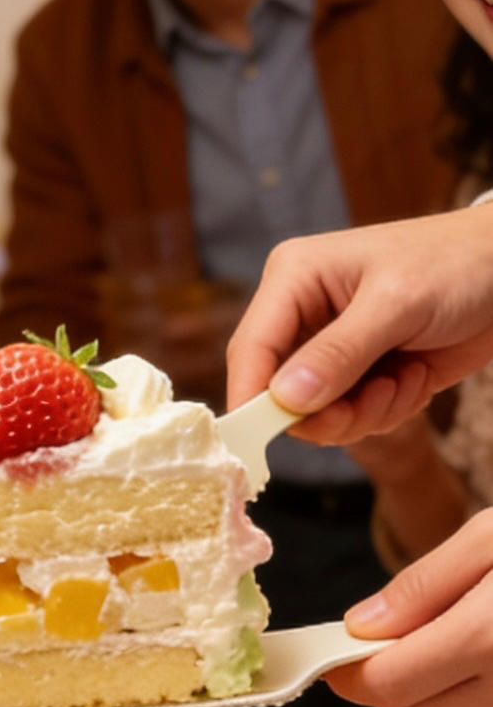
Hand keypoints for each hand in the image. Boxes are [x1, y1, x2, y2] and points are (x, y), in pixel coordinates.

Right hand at [225, 205, 492, 442]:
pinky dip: (387, 410)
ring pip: (318, 416)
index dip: (252, 399)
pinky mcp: (360, 374)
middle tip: (372, 404)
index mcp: (294, 280)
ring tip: (405, 381)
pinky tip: (415, 377)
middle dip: (329, 412)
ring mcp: (331, 350)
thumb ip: (340, 353)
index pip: (251, 349)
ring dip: (367, 413)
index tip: (264, 440)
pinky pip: (352, 418)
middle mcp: (303, 316)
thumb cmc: (454, 266)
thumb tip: (285, 399)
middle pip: (279, 394)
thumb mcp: (396, 304)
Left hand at [327, 509, 492, 706]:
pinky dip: (473, 690)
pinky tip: (489, 645)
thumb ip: (424, 584)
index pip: (389, 685)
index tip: (333, 651)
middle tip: (396, 628)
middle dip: (390, 676)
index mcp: (489, 637)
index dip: (349, 673)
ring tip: (460, 626)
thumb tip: (360, 628)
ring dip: (433, 685)